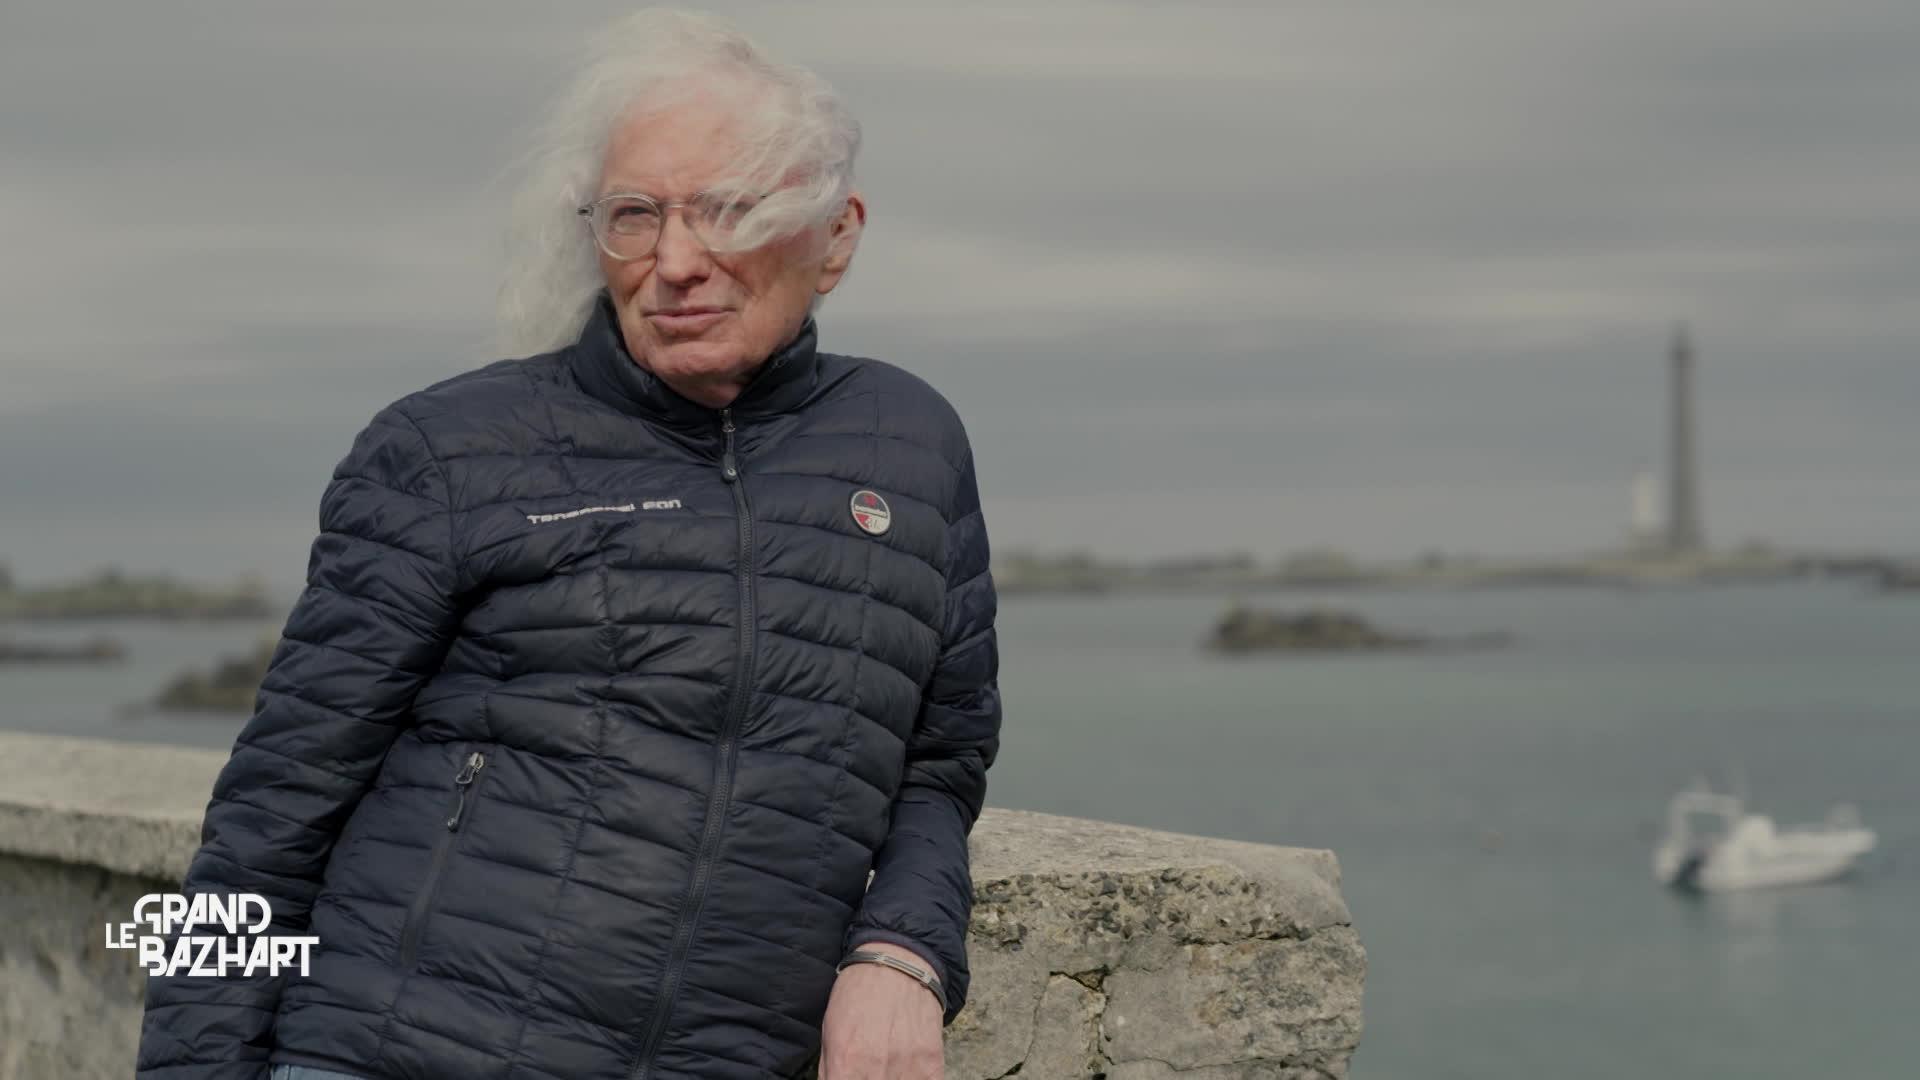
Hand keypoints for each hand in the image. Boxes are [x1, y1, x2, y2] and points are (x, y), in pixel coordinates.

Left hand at [819, 942, 944, 1079]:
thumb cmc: (859, 993)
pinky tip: (906, 1071)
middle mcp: (876, 1072)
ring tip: (886, 1068)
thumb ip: (830, 1070)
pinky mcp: (932, 1064)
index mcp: (845, 1064)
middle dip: (867, 1079)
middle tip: (868, 1068)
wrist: (898, 964)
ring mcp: (907, 1070)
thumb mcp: (830, 1030)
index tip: (848, 1075)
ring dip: (890, 1079)